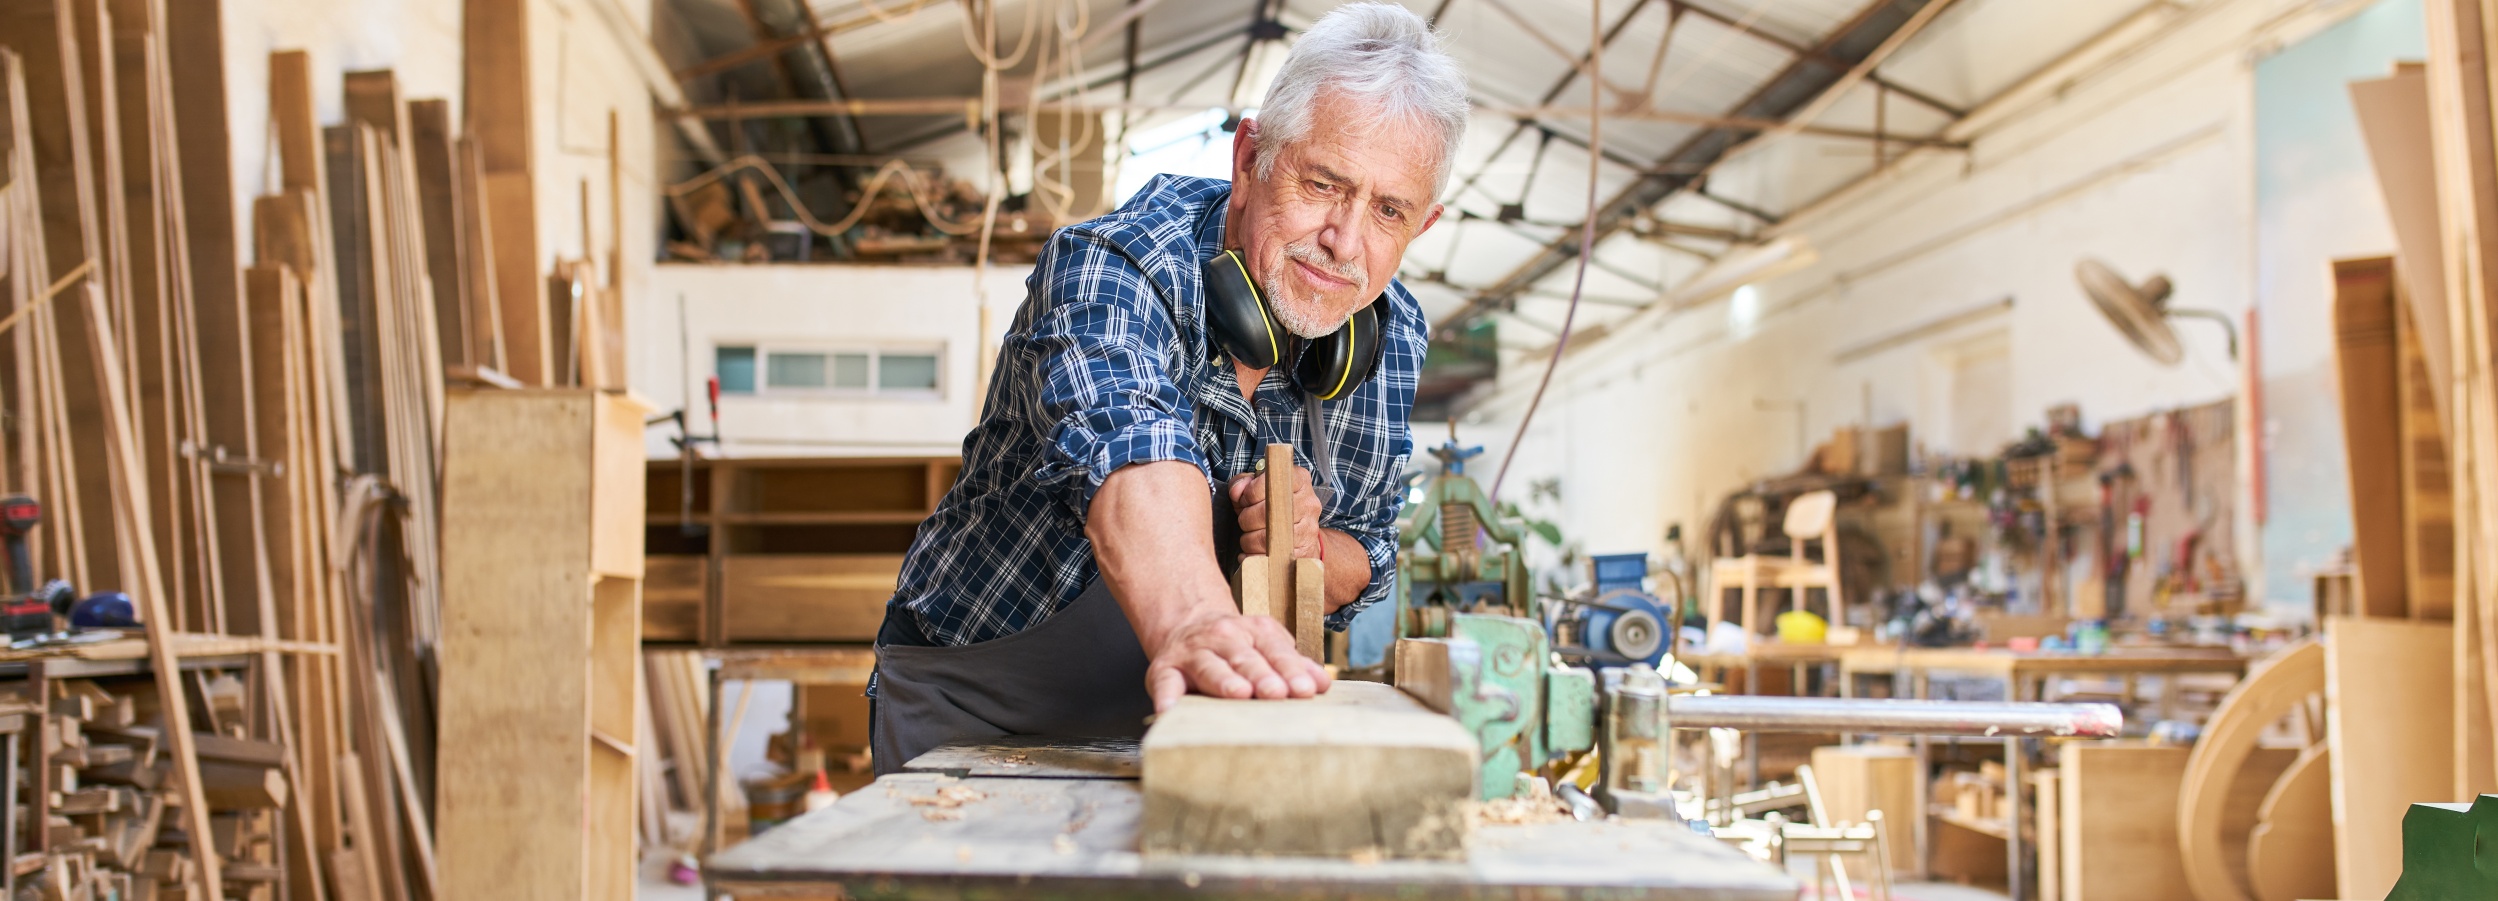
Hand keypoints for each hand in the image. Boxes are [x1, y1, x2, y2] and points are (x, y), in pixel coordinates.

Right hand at [1144, 607, 1332, 712]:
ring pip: (1209, 666)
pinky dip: (1166, 696)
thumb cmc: (1235, 647)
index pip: (1275, 651)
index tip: (1305, 689)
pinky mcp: (1164, 669)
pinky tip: (1169, 710)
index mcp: (1253, 632)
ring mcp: (1192, 652)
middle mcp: (1223, 637)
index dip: (1291, 670)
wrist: (1187, 625)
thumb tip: (1323, 683)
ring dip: (1223, 680)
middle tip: (1277, 693)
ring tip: (1237, 694)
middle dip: (1261, 675)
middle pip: (1245, 658)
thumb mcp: (1267, 645)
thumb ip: (1292, 663)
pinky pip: (1165, 682)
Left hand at [1229, 466, 1322, 559]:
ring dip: (1248, 540)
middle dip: (1246, 519)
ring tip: (1252, 536)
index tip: (1246, 500)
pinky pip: (1269, 559)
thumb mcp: (1258, 489)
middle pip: (1265, 513)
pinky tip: (1253, 552)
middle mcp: (1308, 503)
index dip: (1250, 493)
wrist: (1304, 536)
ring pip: (1264, 539)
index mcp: (1299, 481)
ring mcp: (1308, 530)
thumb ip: (1243, 484)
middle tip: (1247, 520)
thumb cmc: (1277, 509)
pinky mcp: (1304, 553)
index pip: (1271, 483)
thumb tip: (1236, 492)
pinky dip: (1253, 557)